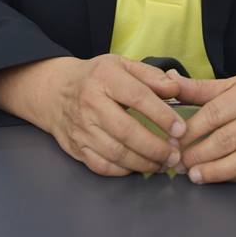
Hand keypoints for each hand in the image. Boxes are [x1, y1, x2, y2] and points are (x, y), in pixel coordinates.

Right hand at [45, 54, 185, 176]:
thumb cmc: (96, 77)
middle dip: (155, 147)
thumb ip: (151, 76)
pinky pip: (102, 166)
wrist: (55, 91)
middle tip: (175, 154)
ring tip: (163, 164)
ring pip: (116, 153)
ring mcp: (81, 128)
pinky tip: (139, 167)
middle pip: (127, 131)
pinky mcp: (76, 147)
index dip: (162, 115)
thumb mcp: (122, 65)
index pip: (138, 97)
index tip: (180, 129)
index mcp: (105, 78)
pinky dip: (123, 171)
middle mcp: (91, 103)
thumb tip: (175, 90)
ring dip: (144, 162)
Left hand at [171, 67, 235, 182]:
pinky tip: (217, 177)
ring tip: (194, 175)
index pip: (216, 113)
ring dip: (214, 171)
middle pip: (226, 139)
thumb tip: (169, 80)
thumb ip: (203, 87)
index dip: (192, 129)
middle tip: (177, 161)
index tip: (173, 140)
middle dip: (198, 153)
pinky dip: (234, 177)